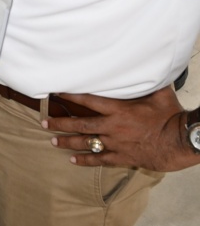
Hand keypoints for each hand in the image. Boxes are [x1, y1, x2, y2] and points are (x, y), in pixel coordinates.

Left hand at [44, 86, 199, 170]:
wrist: (181, 142)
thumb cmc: (171, 117)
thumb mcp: (159, 95)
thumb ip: (147, 82)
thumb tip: (146, 65)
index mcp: (118, 110)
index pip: (88, 100)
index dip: (70, 95)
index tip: (55, 92)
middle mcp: (112, 127)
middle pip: (80, 124)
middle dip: (60, 123)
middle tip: (45, 123)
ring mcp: (116, 144)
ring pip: (86, 143)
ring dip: (67, 142)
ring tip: (52, 141)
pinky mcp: (123, 157)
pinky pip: (100, 160)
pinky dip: (85, 160)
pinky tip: (73, 160)